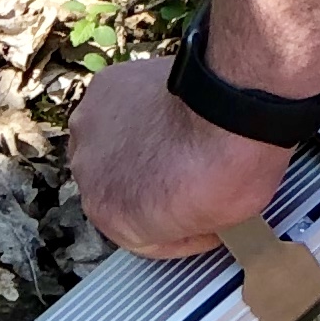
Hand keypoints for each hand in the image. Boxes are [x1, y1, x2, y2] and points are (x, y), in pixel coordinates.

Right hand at [68, 54, 292, 256]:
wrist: (231, 107)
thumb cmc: (228, 167)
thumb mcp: (219, 223)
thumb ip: (190, 223)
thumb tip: (199, 212)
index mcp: (109, 215)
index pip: (142, 235)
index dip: (177, 230)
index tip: (201, 220)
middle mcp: (88, 172)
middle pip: (120, 184)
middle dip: (152, 183)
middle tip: (188, 172)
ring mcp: (92, 124)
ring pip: (113, 142)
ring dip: (138, 143)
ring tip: (179, 134)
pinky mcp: (104, 86)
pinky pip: (120, 103)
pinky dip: (141, 106)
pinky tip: (171, 106)